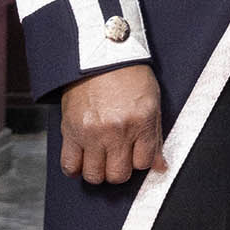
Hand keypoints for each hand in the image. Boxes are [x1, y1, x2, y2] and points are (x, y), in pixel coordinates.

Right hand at [60, 63, 165, 185]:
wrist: (100, 54)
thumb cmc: (128, 74)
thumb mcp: (151, 101)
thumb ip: (155, 136)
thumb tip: (160, 166)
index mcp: (141, 122)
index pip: (143, 163)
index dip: (140, 161)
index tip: (135, 153)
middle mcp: (117, 130)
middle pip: (118, 174)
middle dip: (119, 170)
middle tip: (117, 157)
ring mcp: (92, 133)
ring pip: (94, 175)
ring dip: (98, 171)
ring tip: (100, 158)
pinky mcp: (71, 131)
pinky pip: (69, 165)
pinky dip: (75, 169)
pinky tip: (82, 159)